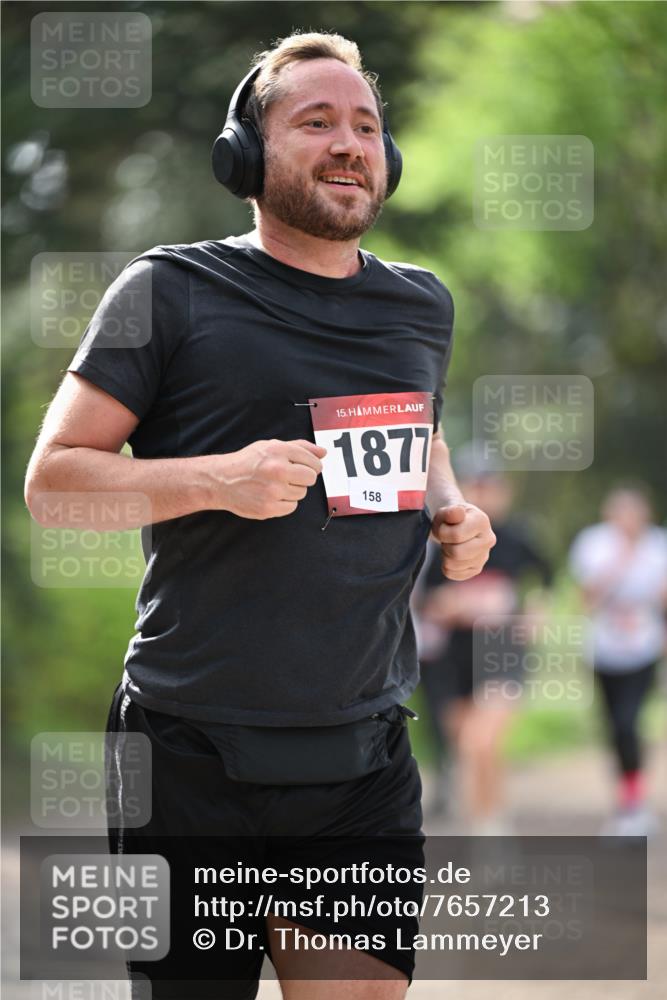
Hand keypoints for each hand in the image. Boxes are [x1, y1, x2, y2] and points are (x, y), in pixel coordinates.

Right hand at [212, 439, 326, 518]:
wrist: (221, 480)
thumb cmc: (248, 462)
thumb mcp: (271, 446)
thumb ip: (299, 447)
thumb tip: (323, 452)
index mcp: (279, 451)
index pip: (313, 462)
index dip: (312, 465)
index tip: (304, 467)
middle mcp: (277, 469)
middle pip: (311, 478)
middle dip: (303, 478)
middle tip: (289, 476)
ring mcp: (273, 491)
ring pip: (301, 493)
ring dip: (293, 490)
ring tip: (275, 485)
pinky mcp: (268, 508)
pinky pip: (292, 507)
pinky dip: (285, 503)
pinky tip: (272, 495)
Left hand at [430, 503, 495, 580]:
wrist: (455, 525)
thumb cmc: (450, 518)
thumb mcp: (447, 511)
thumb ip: (450, 512)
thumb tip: (458, 513)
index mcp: (482, 521)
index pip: (456, 536)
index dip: (442, 532)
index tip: (444, 527)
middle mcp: (488, 539)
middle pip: (457, 553)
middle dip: (445, 546)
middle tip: (445, 539)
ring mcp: (484, 556)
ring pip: (454, 565)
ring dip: (445, 555)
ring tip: (449, 545)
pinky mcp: (476, 569)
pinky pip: (453, 574)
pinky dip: (446, 566)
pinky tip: (450, 555)